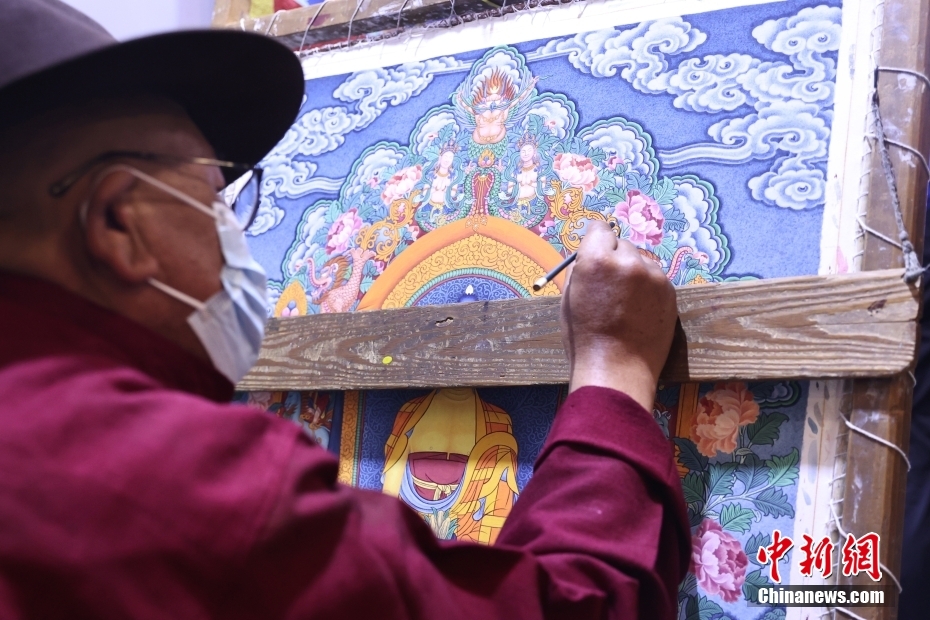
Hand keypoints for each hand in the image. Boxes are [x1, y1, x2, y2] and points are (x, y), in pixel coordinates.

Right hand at [560, 221, 677, 410]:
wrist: (616, 370)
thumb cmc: (584, 338)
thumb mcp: (569, 298)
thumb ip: (581, 269)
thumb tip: (590, 255)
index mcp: (596, 260)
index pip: (599, 228)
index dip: (595, 240)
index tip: (595, 249)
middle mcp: (628, 261)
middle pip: (622, 243)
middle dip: (615, 257)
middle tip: (609, 283)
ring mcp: (653, 276)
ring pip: (641, 260)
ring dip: (633, 272)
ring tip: (624, 301)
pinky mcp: (670, 291)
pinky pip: (656, 278)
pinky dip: (647, 287)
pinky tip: (637, 310)